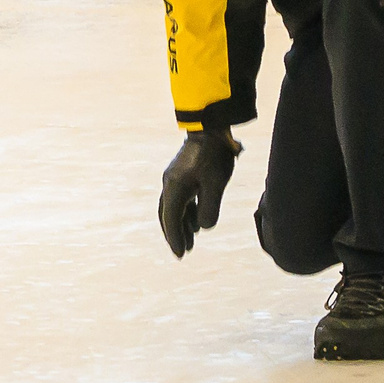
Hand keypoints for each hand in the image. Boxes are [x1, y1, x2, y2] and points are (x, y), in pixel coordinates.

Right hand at [158, 127, 239, 257]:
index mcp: (175, 188)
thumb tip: (203, 228)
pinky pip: (181, 199)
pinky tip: (196, 222)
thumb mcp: (215, 183)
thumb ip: (209, 207)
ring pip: (175, 208)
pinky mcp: (183, 173)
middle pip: (168, 216)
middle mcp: (170, 184)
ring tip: (192, 241)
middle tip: (183, 252)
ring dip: (182, 225)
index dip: (175, 238)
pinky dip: (186, 213)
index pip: (171, 219)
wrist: (211, 128)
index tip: (181, 254)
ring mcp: (175, 178)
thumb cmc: (214, 155)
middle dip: (175, 234)